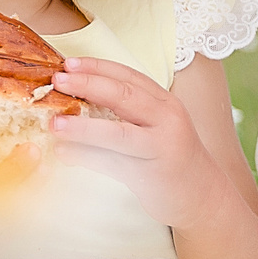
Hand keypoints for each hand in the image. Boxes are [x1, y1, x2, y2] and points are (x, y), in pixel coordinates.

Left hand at [49, 57, 233, 228]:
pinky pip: (114, 164)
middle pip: (124, 96)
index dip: (97, 67)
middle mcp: (167, 119)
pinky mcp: (152, 175)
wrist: (202, 195)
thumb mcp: (154, 127)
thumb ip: (124, 113)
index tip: (68, 63)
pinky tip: (64, 154)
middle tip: (57, 81)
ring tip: (55, 123)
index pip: (128, 76)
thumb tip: (73, 104)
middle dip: (88, 85)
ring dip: (83, 128)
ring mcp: (161, 147)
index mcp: (164, 102)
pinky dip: (87, 158)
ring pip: (118, 133)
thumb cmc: (169, 156)